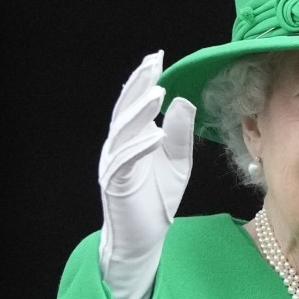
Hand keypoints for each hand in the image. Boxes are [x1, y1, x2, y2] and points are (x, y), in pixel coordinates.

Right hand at [97, 51, 194, 298]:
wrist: (144, 239)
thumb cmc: (157, 200)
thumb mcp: (177, 162)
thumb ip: (179, 134)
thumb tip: (183, 101)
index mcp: (131, 140)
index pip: (136, 105)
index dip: (144, 81)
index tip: (158, 59)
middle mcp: (118, 148)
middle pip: (126, 111)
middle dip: (138, 86)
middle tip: (152, 63)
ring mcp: (114, 166)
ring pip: (124, 132)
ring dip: (140, 112)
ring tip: (156, 93)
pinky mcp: (116, 185)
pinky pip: (127, 162)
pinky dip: (140, 147)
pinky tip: (154, 134)